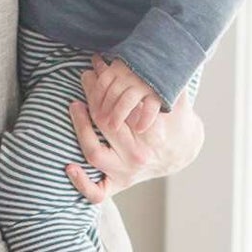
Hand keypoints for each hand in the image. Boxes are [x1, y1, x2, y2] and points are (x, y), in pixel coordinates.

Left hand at [66, 62, 204, 203]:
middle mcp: (138, 157)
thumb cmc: (177, 121)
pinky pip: (96, 193)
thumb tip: (167, 59)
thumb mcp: (178, 101)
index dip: (107, 84)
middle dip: (93, 96)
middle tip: (87, 78)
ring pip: (94, 153)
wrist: (183, 152)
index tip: (100, 67)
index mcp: (154, 136)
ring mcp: (126, 174)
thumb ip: (170, 83)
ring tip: (75, 106)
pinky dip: (81, 183)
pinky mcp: (118, 186)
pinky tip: (69, 166)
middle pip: (106, 124)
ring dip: (80, 128)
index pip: (123, 108)